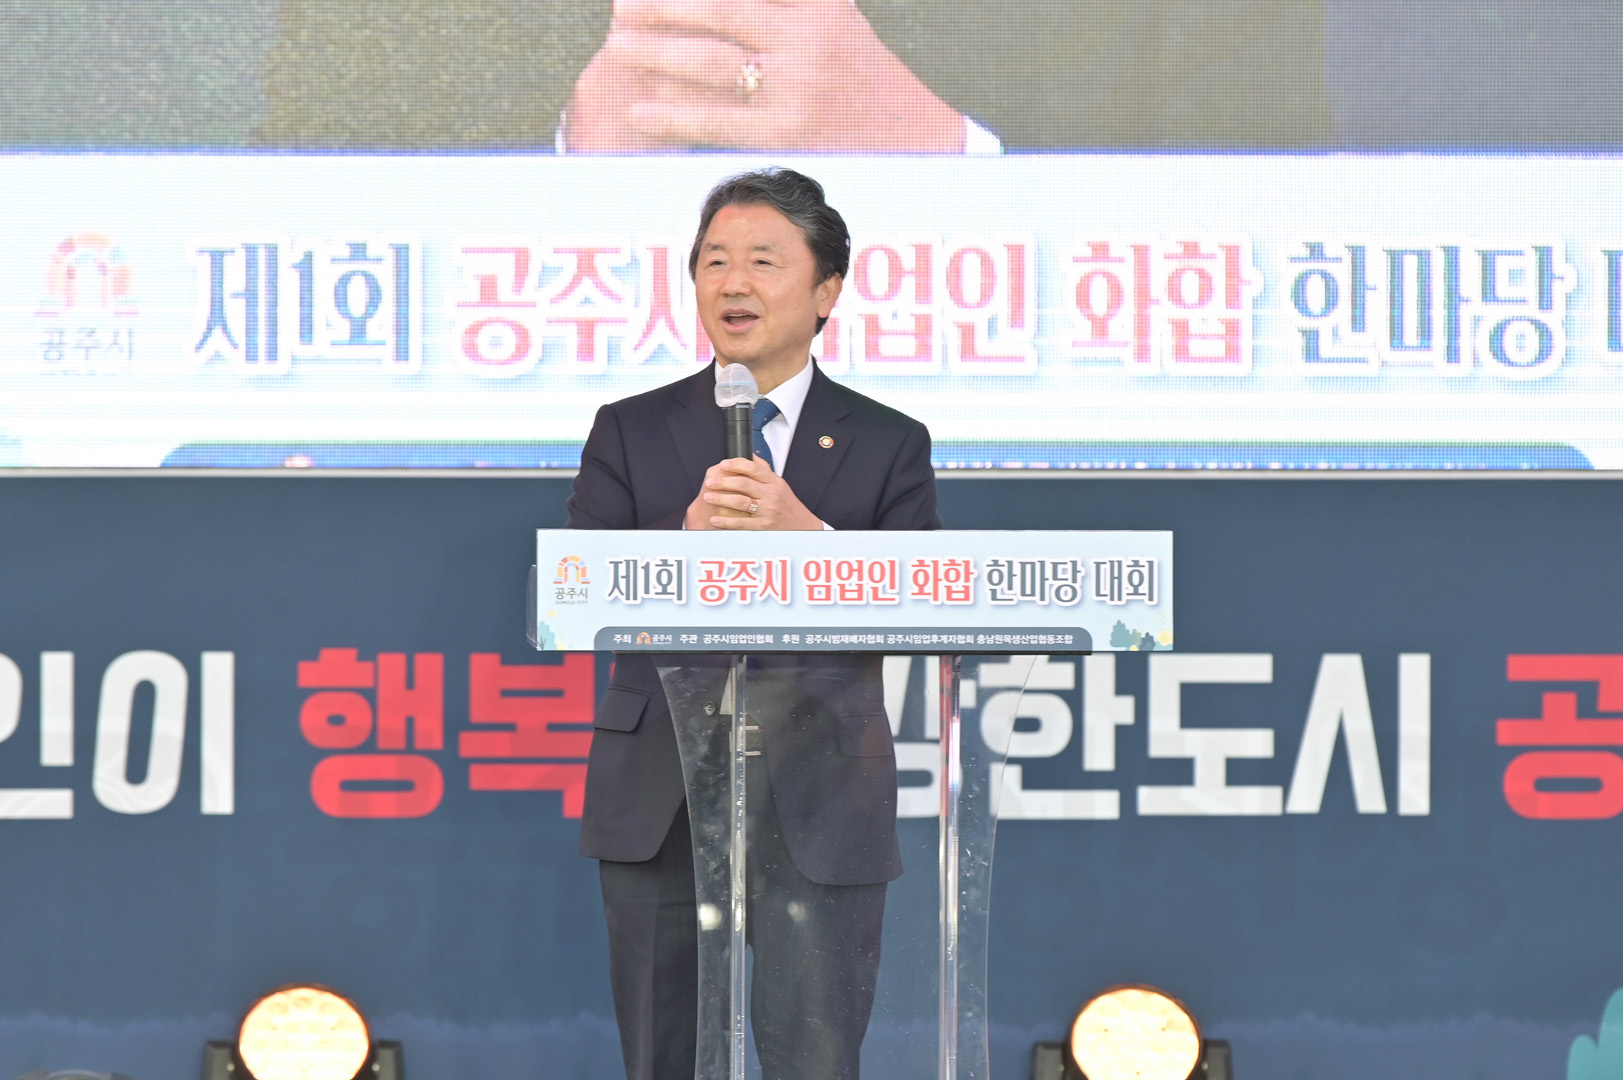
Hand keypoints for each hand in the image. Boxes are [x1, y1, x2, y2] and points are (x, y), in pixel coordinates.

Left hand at [567, 0, 964, 151]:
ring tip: (618, 45)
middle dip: (661, 9)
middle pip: (716, 14)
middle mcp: (805, 40)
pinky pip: (717, 121)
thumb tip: (726, 2)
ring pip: (710, 64)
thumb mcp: (829, 14)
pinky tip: (640, 109)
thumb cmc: (858, 71)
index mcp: (816, 4)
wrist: (909, 137)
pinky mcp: (785, 134)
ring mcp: (795, 88)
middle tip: (619, 7)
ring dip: (656, 53)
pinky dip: (673, 114)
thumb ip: (779, 0)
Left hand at [683, 456, 823, 529]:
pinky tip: (715, 519)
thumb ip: (764, 471)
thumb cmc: (787, 505)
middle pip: (743, 485)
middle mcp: (771, 496)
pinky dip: (726, 522)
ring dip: (721, 500)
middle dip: (723, 482)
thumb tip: (751, 456)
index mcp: (774, 482)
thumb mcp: (780, 484)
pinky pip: (741, 523)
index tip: (722, 465)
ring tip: (708, 497)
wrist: (801, 527)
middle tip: (709, 481)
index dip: (736, 465)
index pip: (753, 469)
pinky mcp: (763, 527)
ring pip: (740, 503)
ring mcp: (767, 512)